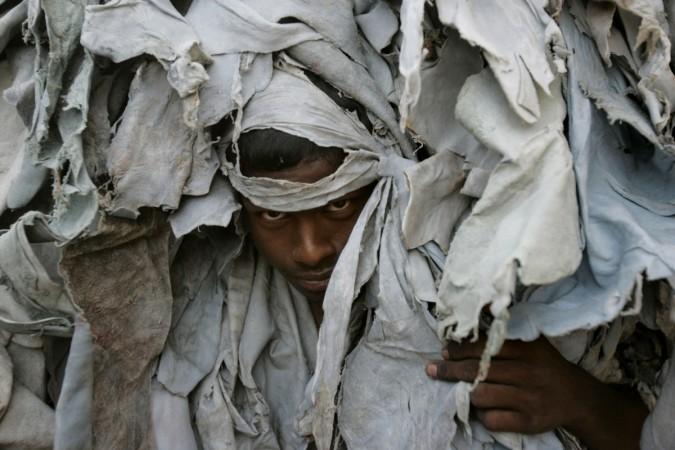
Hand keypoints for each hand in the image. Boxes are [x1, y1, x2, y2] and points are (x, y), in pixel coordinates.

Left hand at [425, 336, 647, 449]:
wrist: (576, 397)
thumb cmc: (544, 365)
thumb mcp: (532, 340)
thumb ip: (506, 329)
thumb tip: (477, 309)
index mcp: (526, 350)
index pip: (484, 347)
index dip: (459, 349)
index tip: (445, 350)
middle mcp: (527, 373)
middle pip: (477, 371)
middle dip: (449, 370)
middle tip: (432, 369)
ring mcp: (528, 398)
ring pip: (481, 395)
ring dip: (466, 393)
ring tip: (460, 389)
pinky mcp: (528, 421)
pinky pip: (493, 420)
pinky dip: (482, 416)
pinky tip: (482, 409)